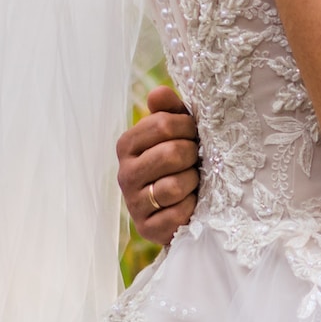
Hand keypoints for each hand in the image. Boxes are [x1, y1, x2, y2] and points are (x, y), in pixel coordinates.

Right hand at [117, 85, 198, 244]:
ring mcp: (133, 203)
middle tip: (195, 160)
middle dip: (193, 156)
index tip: (194, 134)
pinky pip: (177, 214)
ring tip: (193, 182)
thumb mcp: (177, 133)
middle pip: (172, 153)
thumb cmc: (181, 162)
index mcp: (128, 145)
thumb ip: (169, 111)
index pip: (162, 124)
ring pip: (174, 186)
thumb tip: (159, 92)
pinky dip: (191, 208)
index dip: (188, 127)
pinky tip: (190, 204)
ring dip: (193, 182)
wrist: (182, 208)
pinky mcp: (147, 228)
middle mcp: (125, 174)